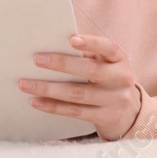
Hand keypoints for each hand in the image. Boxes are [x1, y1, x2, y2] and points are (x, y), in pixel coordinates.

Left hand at [20, 34, 140, 140]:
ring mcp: (115, 100)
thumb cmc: (110, 80)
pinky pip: (74, 111)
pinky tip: (36, 101)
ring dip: (49, 88)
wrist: (131, 113)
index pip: (109, 48)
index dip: (92, 43)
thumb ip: (90, 56)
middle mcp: (121, 79)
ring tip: (26, 84)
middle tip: (37, 60)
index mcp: (120, 60)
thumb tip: (54, 46)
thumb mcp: (108, 65)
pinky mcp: (104, 117)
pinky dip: (53, 106)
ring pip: (77, 93)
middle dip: (61, 64)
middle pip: (90, 71)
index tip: (72, 39)